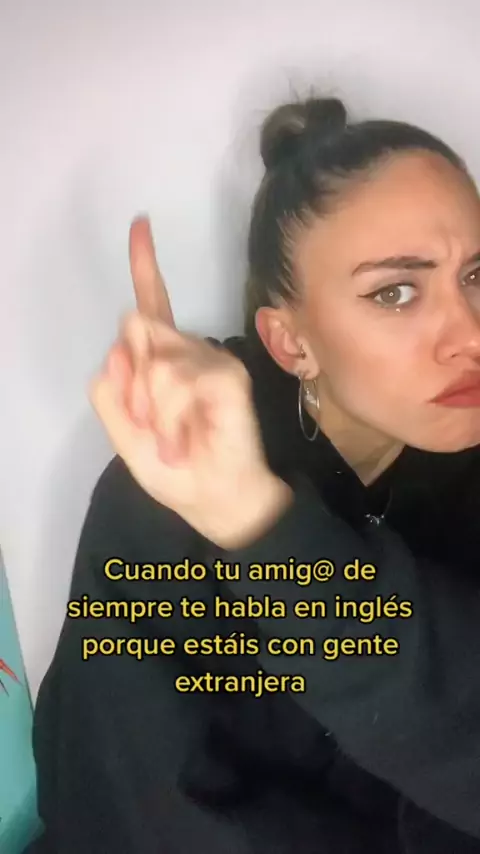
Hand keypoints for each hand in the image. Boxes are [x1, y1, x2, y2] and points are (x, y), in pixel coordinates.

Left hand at [89, 217, 292, 547]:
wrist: (217, 501)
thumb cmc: (177, 471)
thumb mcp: (125, 434)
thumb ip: (112, 391)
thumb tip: (120, 346)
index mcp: (164, 362)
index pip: (151, 305)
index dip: (144, 265)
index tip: (141, 223)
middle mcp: (189, 351)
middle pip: (137, 328)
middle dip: (131, 383)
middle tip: (147, 425)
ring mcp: (211, 360)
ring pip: (153, 360)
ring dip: (151, 411)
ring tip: (171, 441)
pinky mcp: (227, 376)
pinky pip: (177, 380)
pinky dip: (169, 418)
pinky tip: (182, 440)